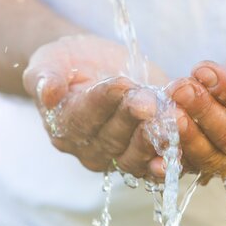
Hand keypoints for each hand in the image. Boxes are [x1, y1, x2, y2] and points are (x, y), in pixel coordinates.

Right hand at [23, 34, 167, 177]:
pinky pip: (155, 164)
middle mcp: (91, 147)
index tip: (121, 84)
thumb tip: (47, 91)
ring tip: (170, 122)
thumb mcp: (50, 62)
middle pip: (113, 138)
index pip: (83, 117)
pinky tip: (180, 153)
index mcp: (66, 126)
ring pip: (135, 155)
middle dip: (133, 119)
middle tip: (150, 103)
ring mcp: (119, 154)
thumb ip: (45, 77)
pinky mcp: (145, 151)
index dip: (103, 102)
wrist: (94, 67)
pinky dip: (168, 160)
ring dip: (153, 140)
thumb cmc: (70, 64)